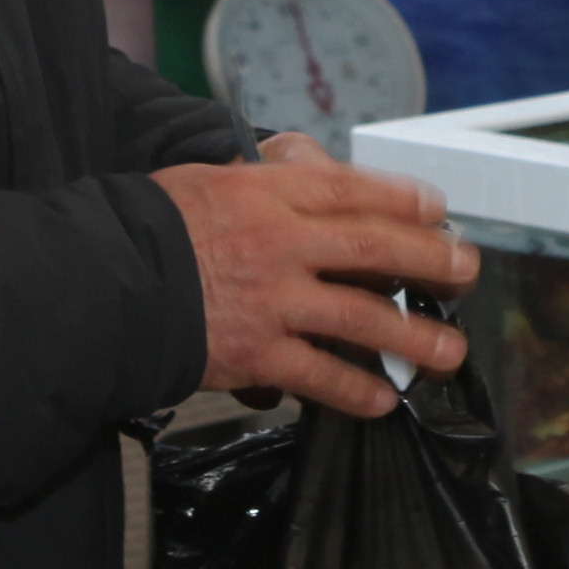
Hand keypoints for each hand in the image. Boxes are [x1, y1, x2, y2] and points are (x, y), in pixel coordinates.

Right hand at [157, 154, 480, 417]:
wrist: (101, 287)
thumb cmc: (145, 229)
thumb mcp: (203, 180)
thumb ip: (259, 179)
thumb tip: (301, 167)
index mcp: (266, 194)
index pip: (351, 189)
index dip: (402, 198)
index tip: (437, 209)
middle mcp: (280, 243)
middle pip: (375, 247)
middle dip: (431, 260)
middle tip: (467, 272)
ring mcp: (274, 301)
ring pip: (363, 318)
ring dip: (414, 337)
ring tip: (450, 352)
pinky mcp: (257, 354)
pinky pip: (320, 375)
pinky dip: (355, 390)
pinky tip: (382, 401)